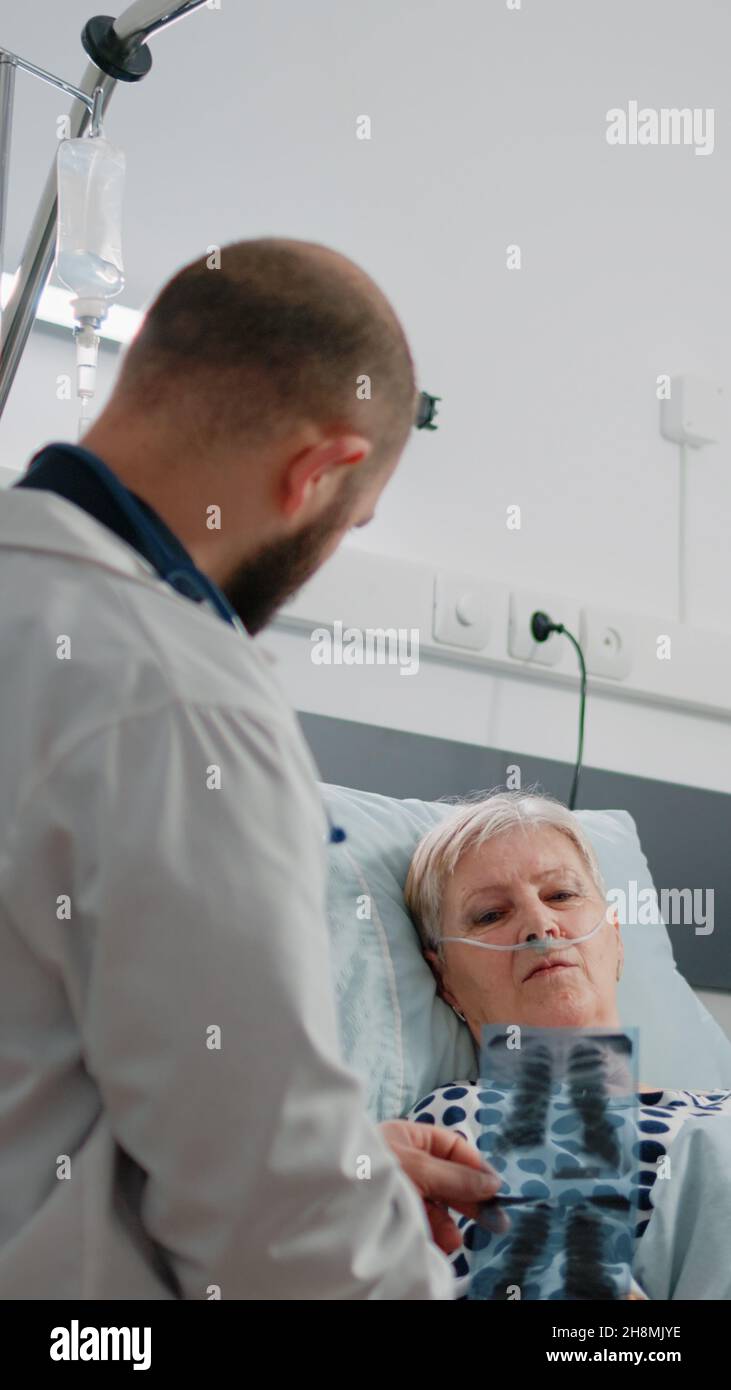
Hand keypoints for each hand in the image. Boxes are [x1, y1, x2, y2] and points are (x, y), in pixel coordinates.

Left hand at [380, 1118, 503, 1254]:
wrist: (324, 1203)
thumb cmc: (369, 1170)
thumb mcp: (418, 1169)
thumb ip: (456, 1177)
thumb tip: (493, 1182)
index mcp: (407, 1137)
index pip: (452, 1147)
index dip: (475, 1167)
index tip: (495, 1189)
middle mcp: (404, 1161)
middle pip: (447, 1177)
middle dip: (468, 1200)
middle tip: (494, 1222)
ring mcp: (397, 1188)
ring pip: (435, 1204)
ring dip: (449, 1223)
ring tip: (455, 1241)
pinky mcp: (391, 1215)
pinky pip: (420, 1222)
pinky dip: (433, 1234)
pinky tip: (439, 1245)